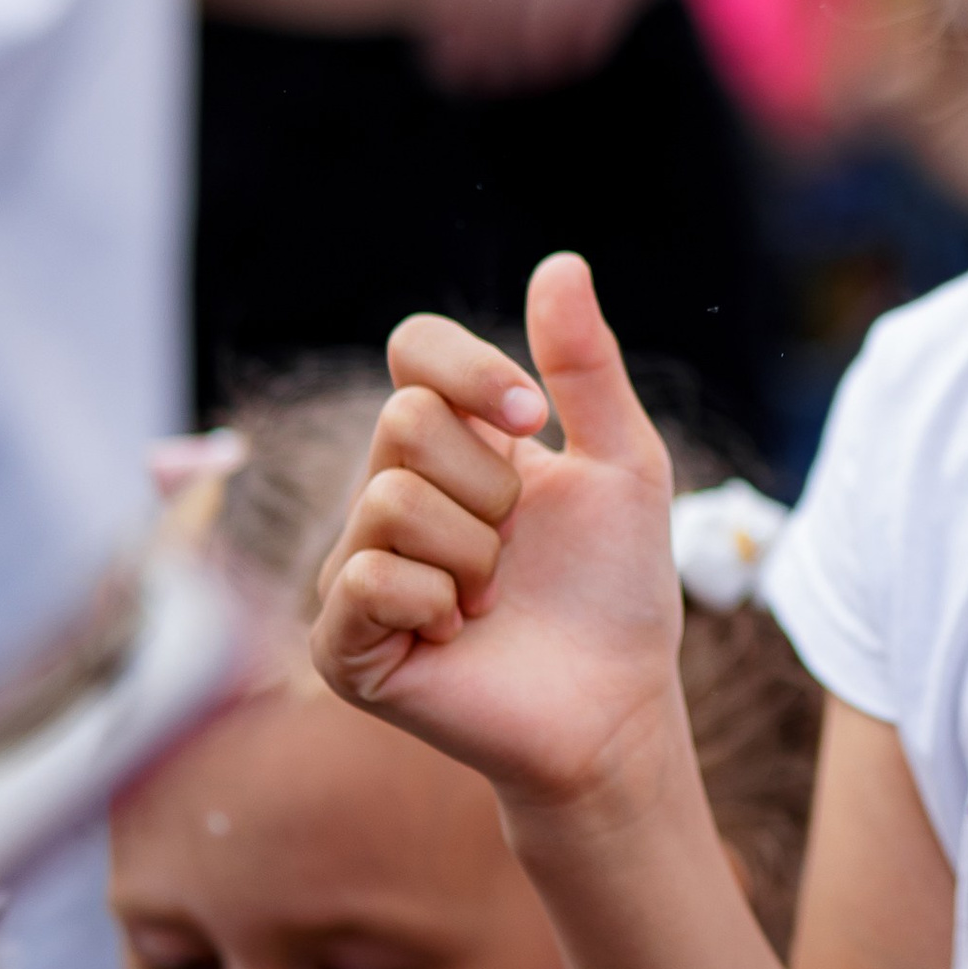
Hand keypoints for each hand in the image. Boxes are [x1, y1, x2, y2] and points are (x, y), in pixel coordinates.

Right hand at [310, 250, 687, 827]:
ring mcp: (358, 568)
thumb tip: (561, 261)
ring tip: (492, 599)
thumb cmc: (617, 590)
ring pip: (390, 499)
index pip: (415, 350)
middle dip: (491, 485)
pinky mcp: (342, 641)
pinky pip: (370, 575)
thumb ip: (589, 367)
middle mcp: (390, 495)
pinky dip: (438, 602)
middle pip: (403, 419)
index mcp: (453, 445)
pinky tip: (459, 634)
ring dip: (474, 553)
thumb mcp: (625, 463)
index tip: (532, 416)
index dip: (467, 368)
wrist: (616, 707)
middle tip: (516, 547)